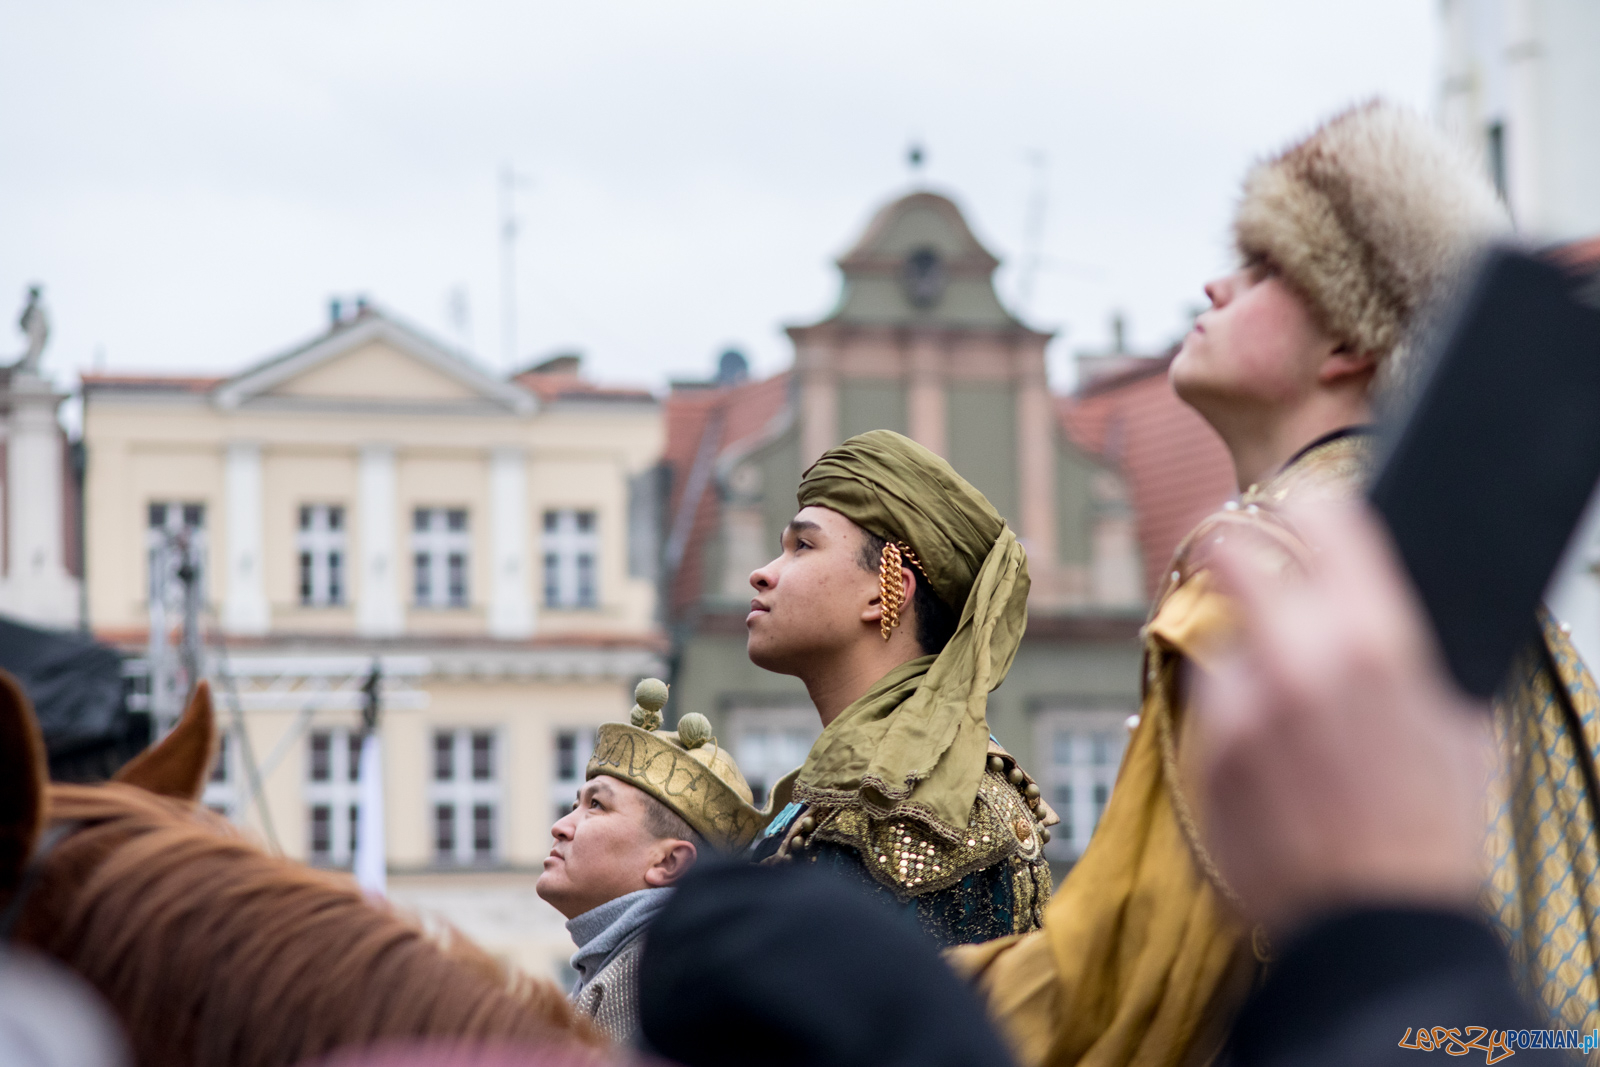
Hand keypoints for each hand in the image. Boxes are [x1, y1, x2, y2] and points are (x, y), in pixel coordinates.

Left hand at [1191, 499, 1491, 935]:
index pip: (1320, 516)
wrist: (1378, 928)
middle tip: (1242, 554)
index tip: (1299, 511)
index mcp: (1373, 637)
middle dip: (1237, 547)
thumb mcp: (1454, 716)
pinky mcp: (1203, 754)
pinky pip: (1211, 706)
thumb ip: (1403, 642)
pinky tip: (1272, 755)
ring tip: (1285, 702)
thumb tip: (1365, 593)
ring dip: (1243, 650)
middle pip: (1230, 549)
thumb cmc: (1432, 828)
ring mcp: (1239, 707)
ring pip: (1220, 637)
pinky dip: (1231, 713)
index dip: (1308, 508)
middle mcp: (1295, 658)